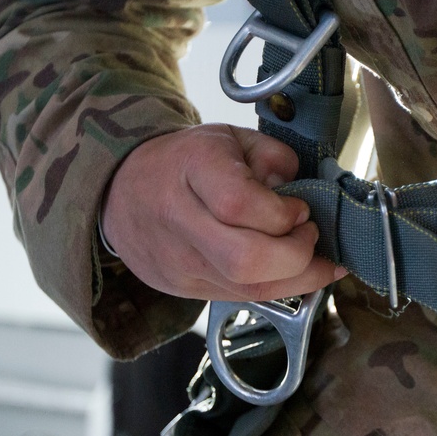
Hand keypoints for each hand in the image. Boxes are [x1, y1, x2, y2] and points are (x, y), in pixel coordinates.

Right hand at [101, 123, 341, 300]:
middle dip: (296, 255)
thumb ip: (275, 156)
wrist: (123, 188)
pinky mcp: (183, 287)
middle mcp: (179, 218)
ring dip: (298, 279)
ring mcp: (178, 260)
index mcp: (192, 168)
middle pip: (245, 259)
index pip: (239, 204)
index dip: (282, 213)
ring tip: (313, 258)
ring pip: (248, 289)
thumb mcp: (232, 138)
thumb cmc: (188, 161)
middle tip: (311, 236)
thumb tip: (300, 194)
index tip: (301, 208)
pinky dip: (278, 288)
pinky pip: (241, 297)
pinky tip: (294, 272)